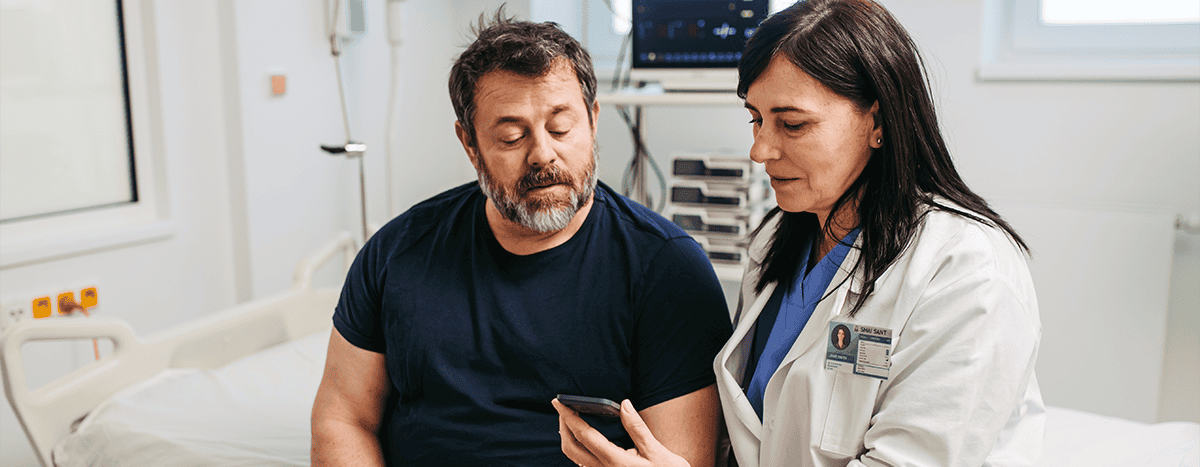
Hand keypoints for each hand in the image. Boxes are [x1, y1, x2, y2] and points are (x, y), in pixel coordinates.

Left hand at [553, 398, 690, 466]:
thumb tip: (624, 404)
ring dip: (569, 438)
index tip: (558, 401)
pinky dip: (579, 447)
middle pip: (571, 448)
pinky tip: (587, 438)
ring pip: (576, 458)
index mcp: (615, 461)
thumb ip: (637, 428)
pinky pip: (585, 463)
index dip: (569, 416)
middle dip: (563, 426)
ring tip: (571, 419)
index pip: (584, 435)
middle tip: (563, 407)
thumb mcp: (658, 452)